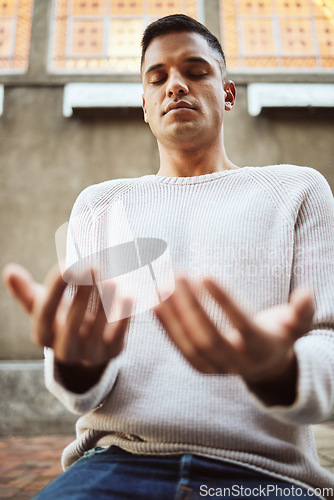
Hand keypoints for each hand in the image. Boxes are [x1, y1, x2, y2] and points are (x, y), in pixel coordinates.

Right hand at [3, 263, 131, 390]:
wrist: (88, 344)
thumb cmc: (62, 316)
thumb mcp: (43, 305)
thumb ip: (26, 291)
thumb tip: (9, 271)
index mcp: (43, 335)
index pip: (44, 312)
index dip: (55, 288)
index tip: (66, 264)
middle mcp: (64, 350)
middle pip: (71, 322)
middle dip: (82, 293)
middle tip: (92, 266)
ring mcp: (89, 354)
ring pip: (97, 329)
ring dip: (105, 302)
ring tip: (111, 277)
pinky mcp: (112, 353)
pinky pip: (118, 336)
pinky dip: (123, 316)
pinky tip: (128, 295)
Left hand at [154, 277, 313, 404]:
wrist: (264, 366)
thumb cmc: (278, 335)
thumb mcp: (295, 324)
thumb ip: (302, 310)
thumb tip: (307, 292)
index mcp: (260, 347)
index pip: (240, 322)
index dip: (223, 299)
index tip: (204, 273)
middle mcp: (237, 362)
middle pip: (208, 334)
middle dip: (189, 303)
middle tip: (175, 273)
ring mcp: (216, 368)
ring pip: (189, 341)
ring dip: (172, 312)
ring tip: (160, 282)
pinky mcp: (200, 368)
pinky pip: (179, 346)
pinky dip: (165, 325)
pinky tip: (154, 301)